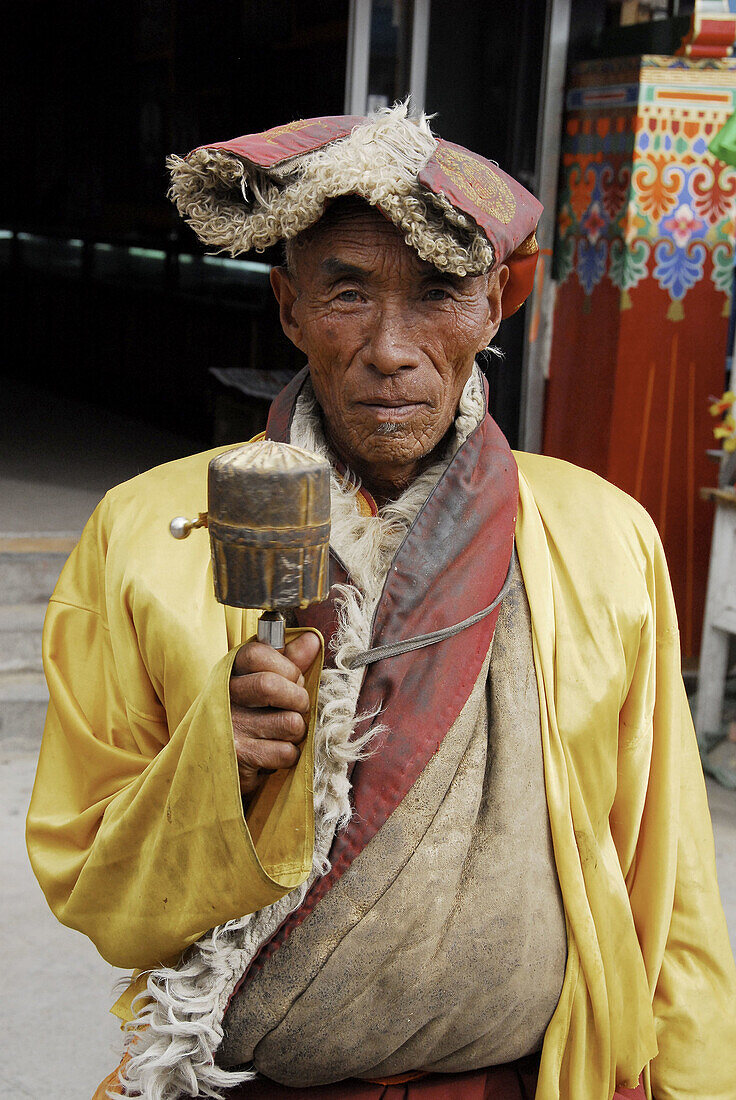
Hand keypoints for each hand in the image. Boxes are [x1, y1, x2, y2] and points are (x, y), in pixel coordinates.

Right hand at [229, 631, 320, 797]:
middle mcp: (223, 696)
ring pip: (289, 723)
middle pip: (271, 686)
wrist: (215, 769)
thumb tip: (312, 639)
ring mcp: (229, 727)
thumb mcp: (264, 686)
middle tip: (296, 709)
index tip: (292, 680)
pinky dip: (288, 756)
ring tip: (282, 735)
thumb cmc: (250, 719)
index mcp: (229, 672)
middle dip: (298, 700)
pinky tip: (272, 755)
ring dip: (296, 733)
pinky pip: (286, 752)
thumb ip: (289, 662)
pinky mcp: (238, 757)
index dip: (287, 667)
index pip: (257, 654)